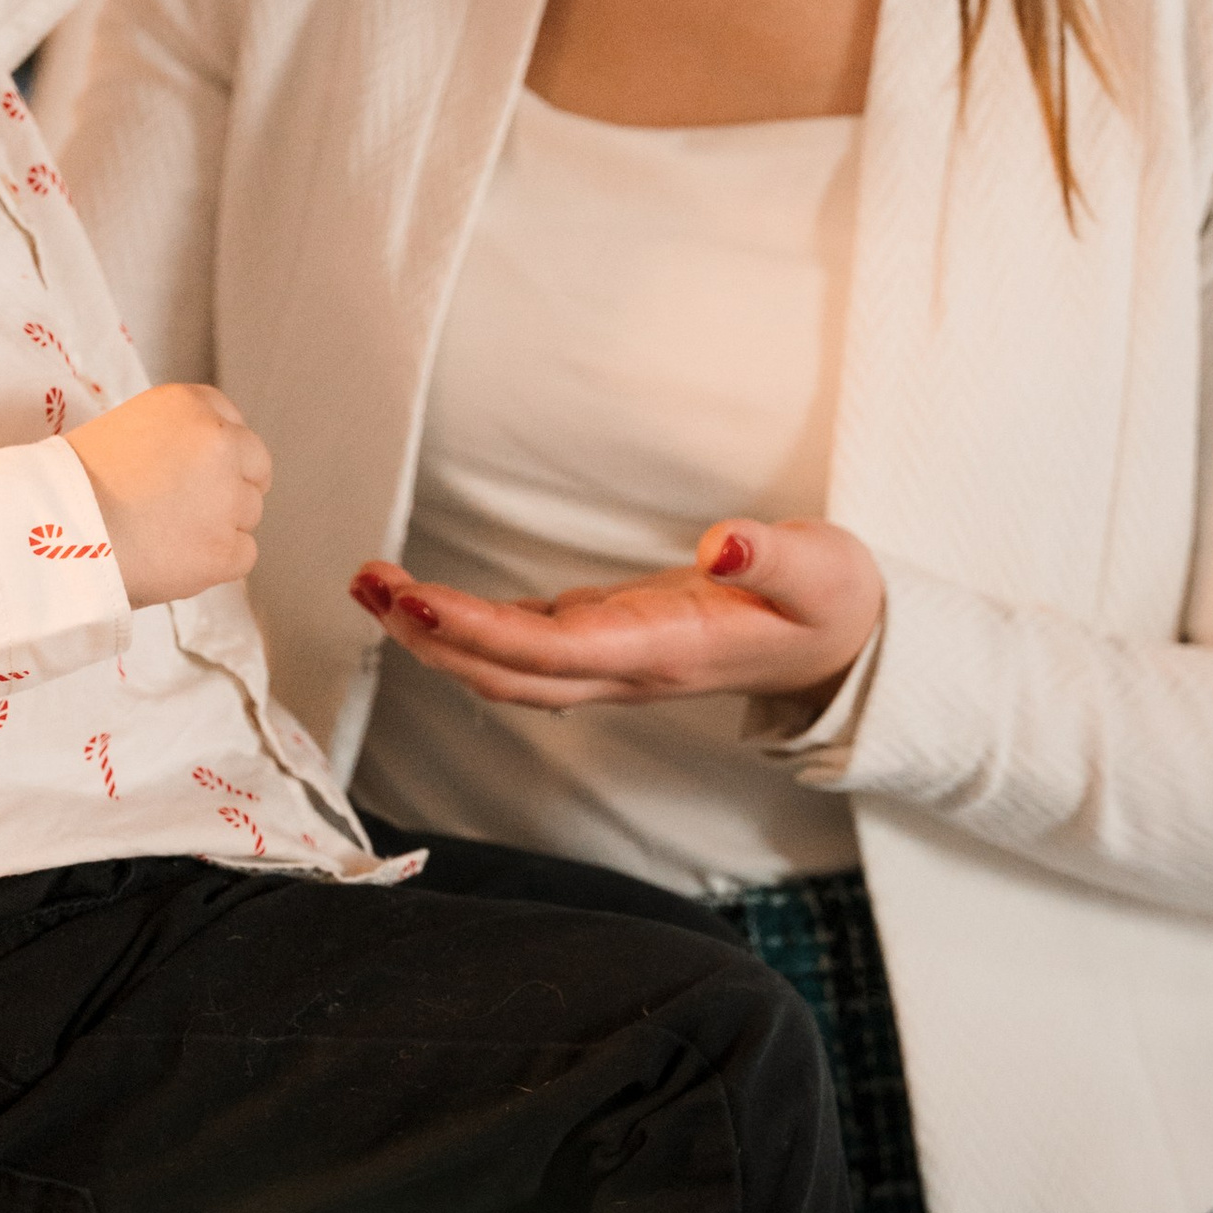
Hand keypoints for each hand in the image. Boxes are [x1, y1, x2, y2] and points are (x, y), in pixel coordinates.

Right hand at [69, 380, 271, 607]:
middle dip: (231, 488)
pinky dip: (215, 564)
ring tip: (165, 536)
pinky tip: (173, 559)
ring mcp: (226, 498)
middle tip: (189, 510)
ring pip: (247, 514)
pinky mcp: (225, 550)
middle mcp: (217, 443)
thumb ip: (170, 438)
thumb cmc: (72, 485)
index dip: (218, 451)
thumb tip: (196, 466)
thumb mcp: (122, 431)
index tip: (199, 471)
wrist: (50, 534)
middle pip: (254, 467)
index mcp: (188, 404)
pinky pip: (242, 555)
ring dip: (218, 526)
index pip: (230, 421)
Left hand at [347, 518, 883, 720]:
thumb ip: (771, 555)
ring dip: (434, 634)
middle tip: (368, 587)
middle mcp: (627, 667)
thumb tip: (724, 539)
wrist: (844, 646)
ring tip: (370, 586)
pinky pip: (521, 646)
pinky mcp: (607, 640)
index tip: (421, 602)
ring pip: (506, 666)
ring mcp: (612, 661)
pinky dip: (465, 624)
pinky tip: (420, 598)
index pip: (557, 652)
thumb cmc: (831, 602)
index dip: (484, 632)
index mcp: (668, 650)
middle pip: (510, 673)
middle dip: (432, 638)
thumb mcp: (820, 569)